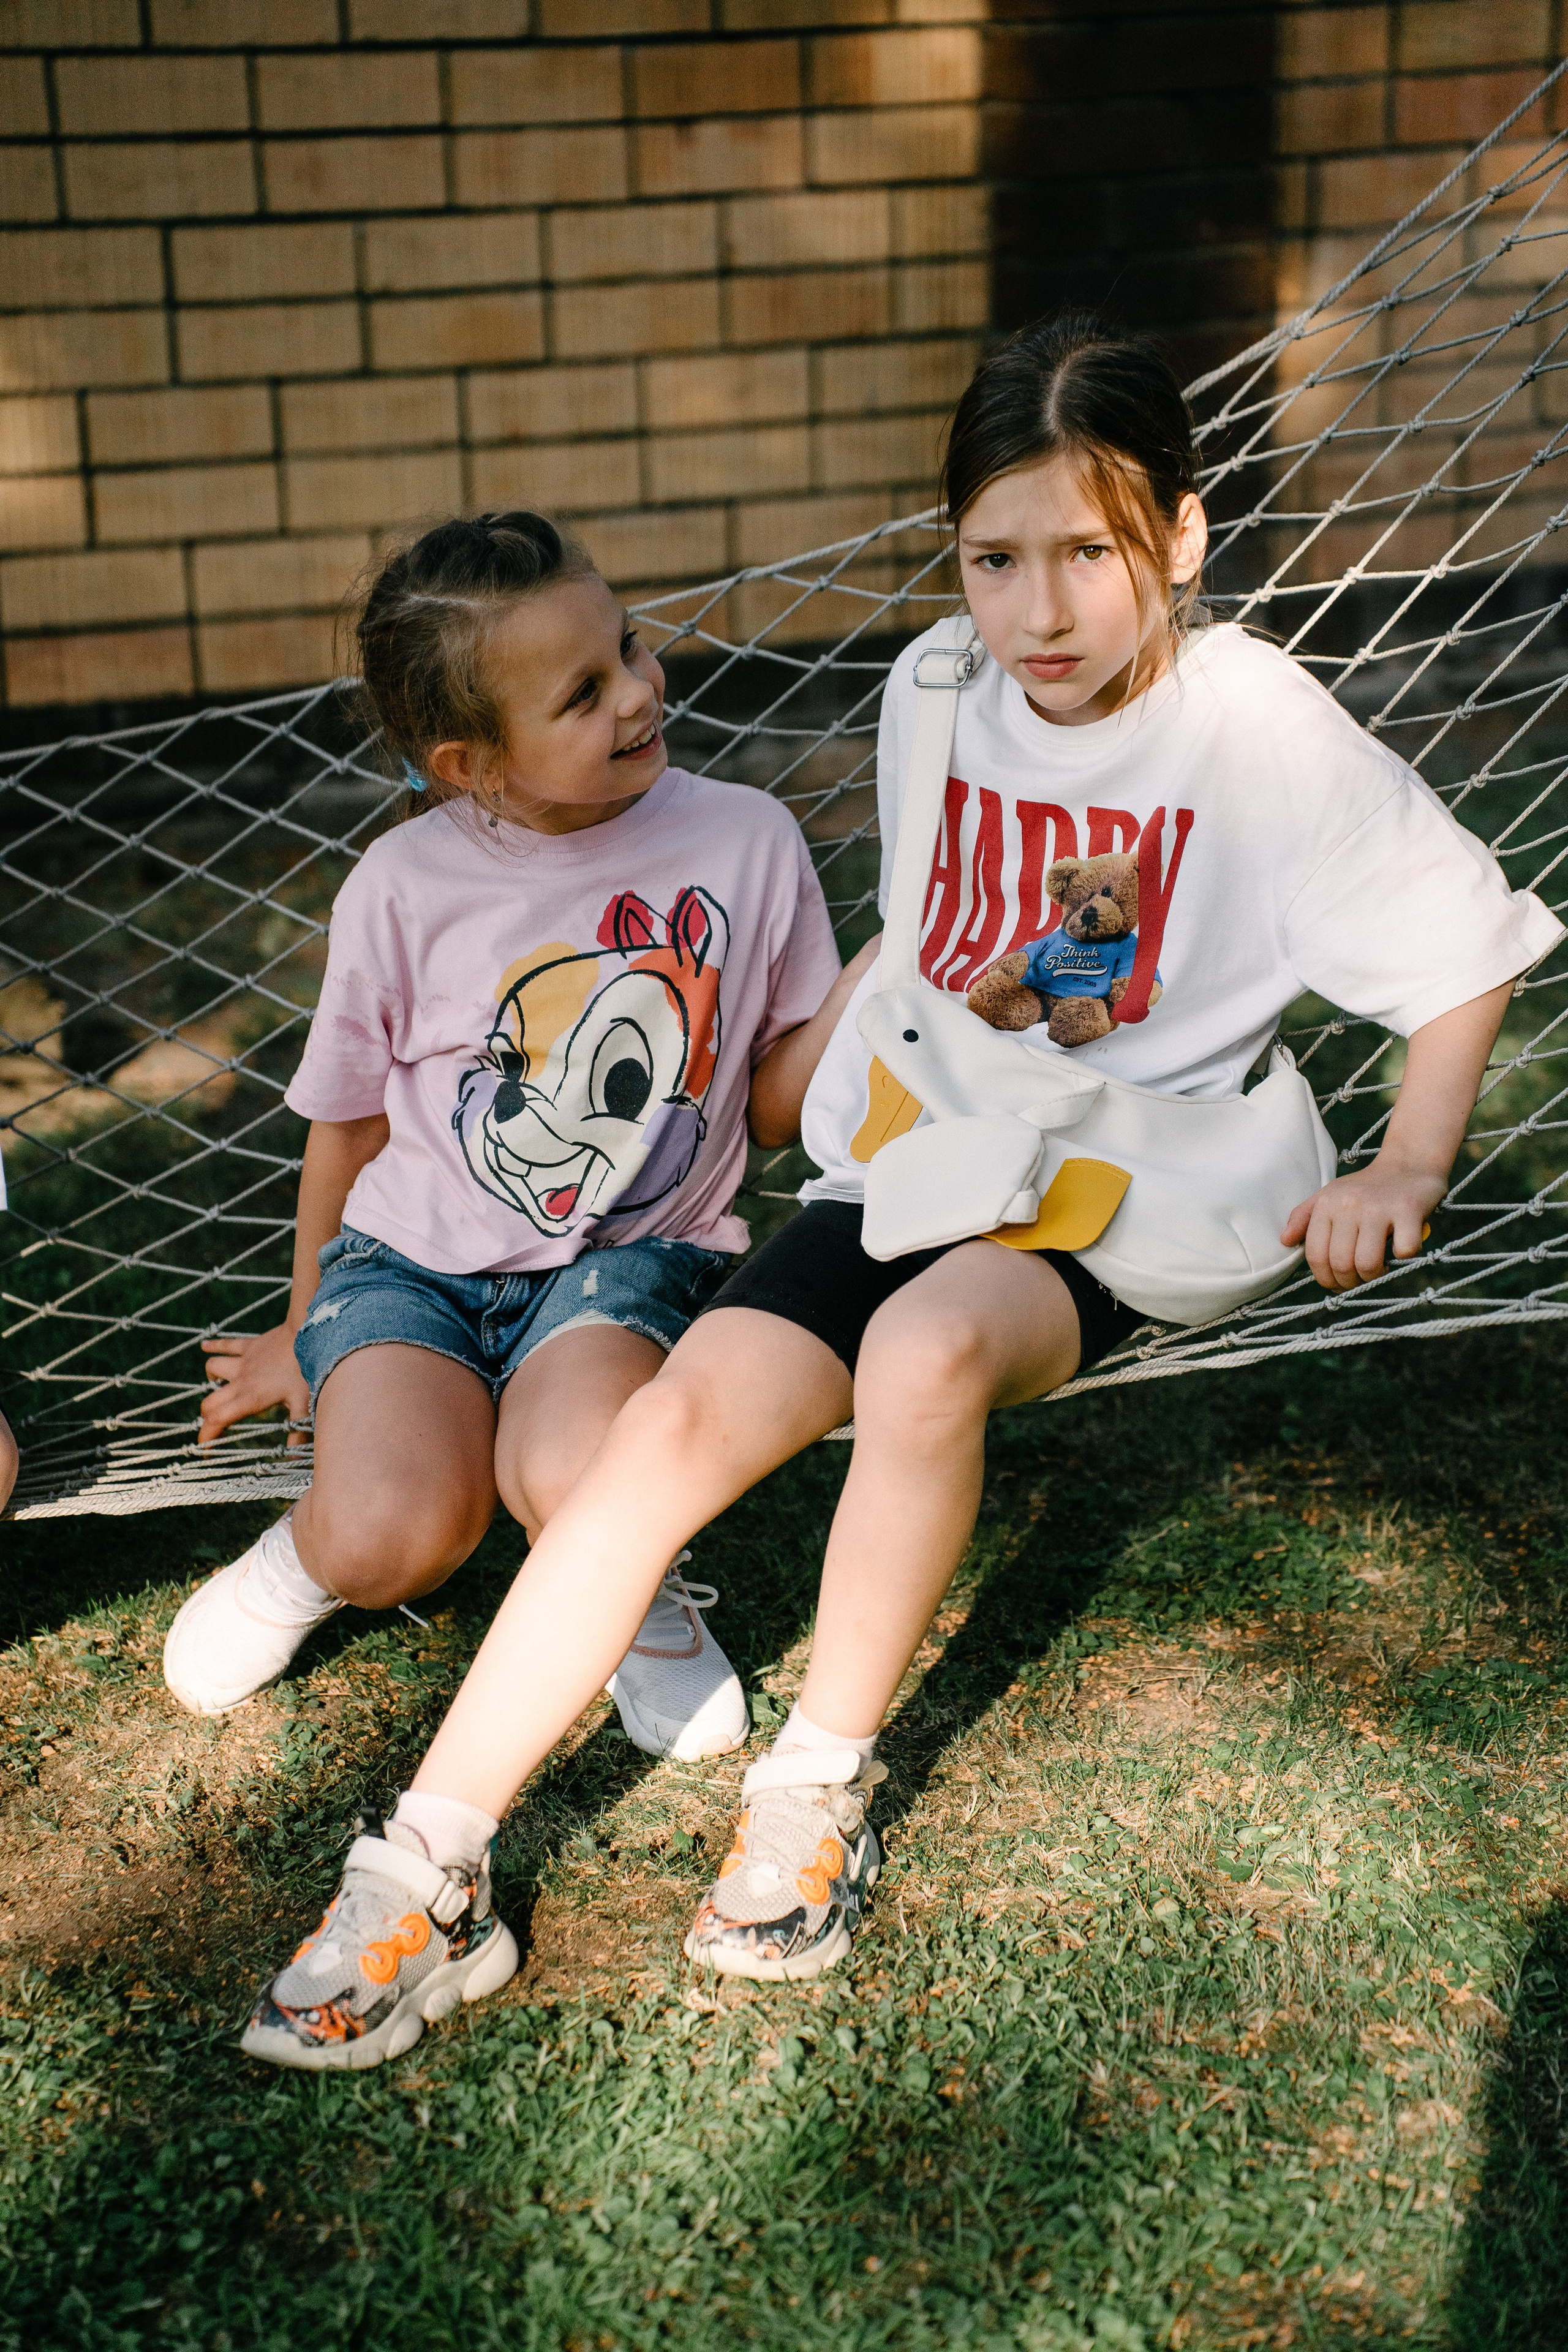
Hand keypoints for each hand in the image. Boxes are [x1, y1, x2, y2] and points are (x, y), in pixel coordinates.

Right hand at [199, 1325, 309, 1443]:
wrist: (307, 1333)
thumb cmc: (307, 1370)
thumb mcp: (304, 1405)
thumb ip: (297, 1434)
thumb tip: (294, 1462)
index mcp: (250, 1398)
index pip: (218, 1420)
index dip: (207, 1437)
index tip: (205, 1451)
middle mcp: (241, 1380)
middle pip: (210, 1401)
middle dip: (207, 1416)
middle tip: (214, 1425)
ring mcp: (243, 1360)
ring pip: (214, 1368)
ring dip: (212, 1378)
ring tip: (219, 1386)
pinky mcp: (250, 1345)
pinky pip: (226, 1344)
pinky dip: (214, 1345)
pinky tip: (205, 1346)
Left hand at [1281, 1159, 1444, 1291]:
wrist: (1407, 1163)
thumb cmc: (1365, 1187)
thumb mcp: (1329, 1195)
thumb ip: (1303, 1217)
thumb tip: (1284, 1241)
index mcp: (1327, 1204)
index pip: (1316, 1255)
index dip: (1325, 1279)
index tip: (1337, 1283)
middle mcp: (1349, 1205)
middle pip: (1341, 1264)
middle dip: (1349, 1282)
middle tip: (1359, 1280)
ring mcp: (1379, 1208)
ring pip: (1367, 1263)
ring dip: (1373, 1277)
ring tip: (1378, 1270)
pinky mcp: (1408, 1211)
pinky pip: (1403, 1251)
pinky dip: (1403, 1258)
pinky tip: (1400, 1249)